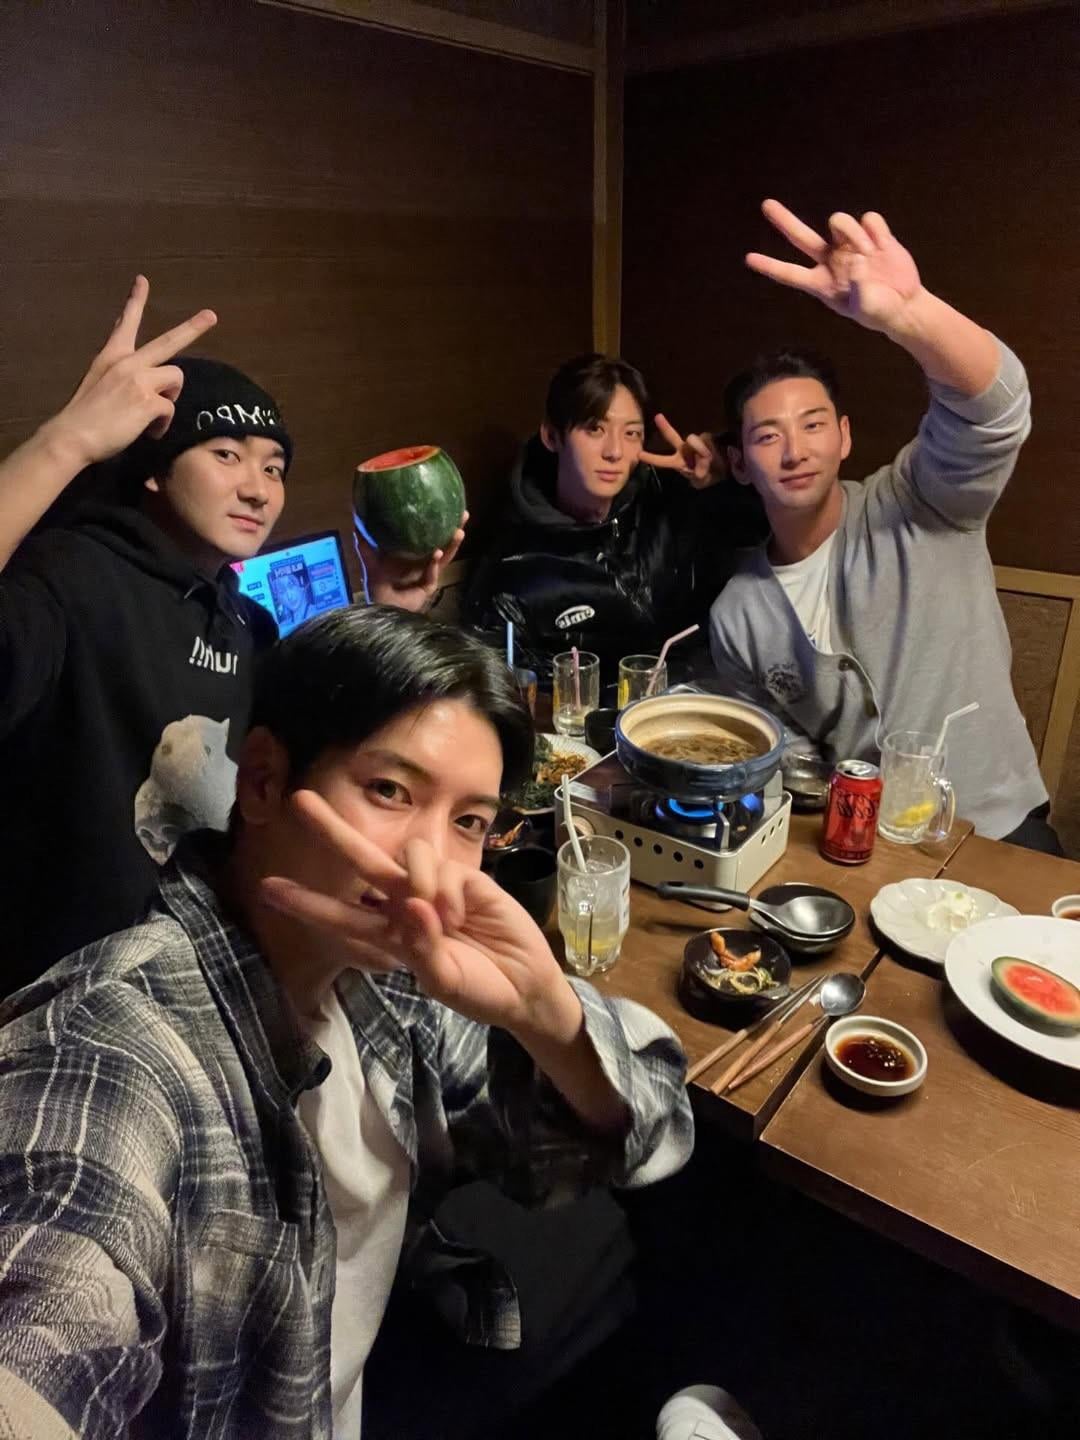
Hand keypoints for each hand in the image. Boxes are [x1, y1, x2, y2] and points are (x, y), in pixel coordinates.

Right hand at [42, 276, 216, 468]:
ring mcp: (140, 379)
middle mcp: (128, 362)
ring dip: (170, 397)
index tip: (143, 281)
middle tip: (211, 315)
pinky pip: (170, 408)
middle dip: (192, 327)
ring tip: (153, 415)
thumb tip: (138, 369)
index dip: (135, 301)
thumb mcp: (96, 381)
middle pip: (168, 341)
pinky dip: (163, 424)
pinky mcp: (149, 400)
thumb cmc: (84, 416)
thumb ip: (117, 370)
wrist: (72, 435)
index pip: (126, 323)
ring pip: (176, 377)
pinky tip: (150, 431)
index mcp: (112, 356)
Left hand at [261, 791, 580, 1045]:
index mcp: (388, 935)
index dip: (306, 902)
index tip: (268, 887)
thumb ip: (422, 947)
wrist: (523, 986)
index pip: (340, 916)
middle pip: (362, 860)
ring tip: (445, 919)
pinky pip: (444, 865)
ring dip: (420, 881)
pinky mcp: (465, 875)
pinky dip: (449, 889)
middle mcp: (403, 904)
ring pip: (408, 855)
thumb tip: (413, 904)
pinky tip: (463, 913)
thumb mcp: (443, 980)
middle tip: (299, 801)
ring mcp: (434, 886)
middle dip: (332, 831)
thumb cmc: (477, 990)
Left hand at [355, 511, 467, 611]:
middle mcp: (426, 564)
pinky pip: (432, 575)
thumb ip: (365, 545)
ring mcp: (429, 576)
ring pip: (445, 559)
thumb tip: (356, 523)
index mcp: (416, 556)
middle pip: (445, 545)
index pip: (432, 537)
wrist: (379, 608)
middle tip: (464, 515)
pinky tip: (435, 555)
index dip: (441, 524)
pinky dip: (433, 566)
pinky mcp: (428, 588)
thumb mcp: (371, 561)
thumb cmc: (378, 586)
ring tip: (458, 533)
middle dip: (455, 531)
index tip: (449, 507)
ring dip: (451, 546)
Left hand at [641, 415, 717, 488]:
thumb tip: (702, 458)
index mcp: (678, 461)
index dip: (652, 458)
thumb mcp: (702, 478)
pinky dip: (709, 448)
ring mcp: (695, 443)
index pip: (663, 461)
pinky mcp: (708, 438)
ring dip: (701, 449)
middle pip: (672, 437)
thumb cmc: (707, 475)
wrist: (723, 470)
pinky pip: (707, 440)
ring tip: (708, 460)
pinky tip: (714, 454)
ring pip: (693, 441)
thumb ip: (700, 471)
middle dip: (665, 428)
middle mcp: (684, 449)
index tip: (639, 455)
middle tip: (657, 417)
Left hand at [746, 200, 923, 334]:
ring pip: (839, 221)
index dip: (770, 266)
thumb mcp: (867, 307)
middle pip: (801, 237)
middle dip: (784, 220)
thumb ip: (858, 286)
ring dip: (855, 233)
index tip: (748, 259)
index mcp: (822, 283)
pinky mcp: (872, 235)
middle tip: (765, 205)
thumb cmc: (880, 312)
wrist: (905, 304)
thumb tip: (855, 259)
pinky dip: (877, 230)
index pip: (790, 273)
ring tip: (872, 253)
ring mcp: (850, 245)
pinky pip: (868, 218)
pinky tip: (884, 246)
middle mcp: (831, 260)